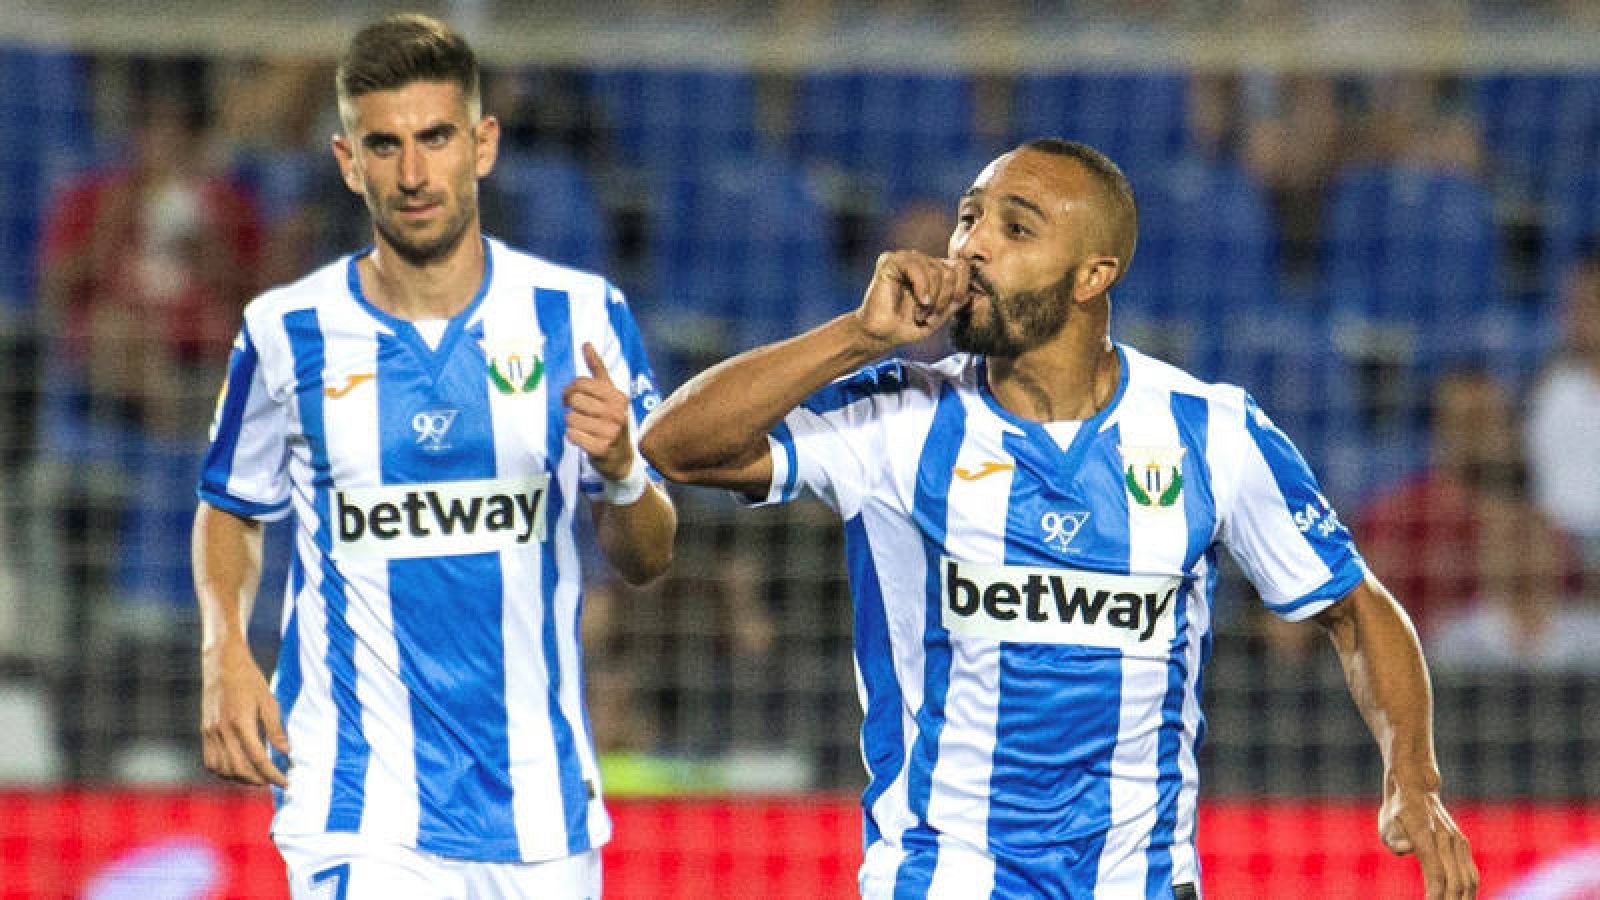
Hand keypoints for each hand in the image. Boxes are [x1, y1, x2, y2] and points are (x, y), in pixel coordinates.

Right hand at [200, 639, 288, 787]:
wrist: (222, 664)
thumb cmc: (249, 680)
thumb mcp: (269, 701)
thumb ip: (276, 729)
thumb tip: (286, 752)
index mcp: (241, 723)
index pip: (257, 759)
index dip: (272, 775)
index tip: (285, 782)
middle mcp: (222, 731)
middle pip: (239, 768)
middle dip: (258, 780)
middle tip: (273, 781)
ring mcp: (210, 732)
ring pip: (222, 769)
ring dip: (240, 778)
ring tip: (257, 776)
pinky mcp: (204, 731)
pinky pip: (210, 761)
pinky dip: (224, 771)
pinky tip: (238, 768)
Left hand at [564, 343, 635, 480]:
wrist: (622, 458)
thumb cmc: (611, 422)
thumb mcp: (609, 394)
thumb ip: (597, 369)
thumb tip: (586, 344)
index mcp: (618, 397)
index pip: (581, 383)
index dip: (569, 390)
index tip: (570, 398)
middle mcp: (617, 413)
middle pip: (574, 400)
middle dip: (571, 408)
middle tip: (577, 414)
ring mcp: (611, 431)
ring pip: (570, 418)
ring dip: (572, 425)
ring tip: (584, 429)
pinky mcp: (601, 448)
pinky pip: (572, 435)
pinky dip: (573, 437)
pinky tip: (583, 439)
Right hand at [854, 251, 970, 349]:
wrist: (881, 335)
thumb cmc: (908, 326)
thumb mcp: (941, 315)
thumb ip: (956, 300)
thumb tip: (974, 290)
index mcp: (934, 269)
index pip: (961, 267)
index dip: (960, 290)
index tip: (945, 312)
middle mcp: (921, 260)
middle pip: (951, 270)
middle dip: (945, 298)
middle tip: (930, 316)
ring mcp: (906, 259)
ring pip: (936, 270)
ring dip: (933, 297)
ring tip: (921, 313)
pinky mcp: (890, 261)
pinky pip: (916, 267)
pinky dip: (922, 287)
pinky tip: (920, 301)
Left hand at [1379, 780, 1478, 898]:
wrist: (1415, 788)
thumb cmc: (1395, 812)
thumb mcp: (1386, 826)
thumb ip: (1396, 841)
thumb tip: (1408, 849)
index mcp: (1427, 838)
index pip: (1437, 876)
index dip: (1436, 897)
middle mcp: (1447, 842)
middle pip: (1457, 883)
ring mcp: (1458, 843)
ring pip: (1470, 879)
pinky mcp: (1463, 845)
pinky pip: (1471, 873)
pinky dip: (1469, 891)